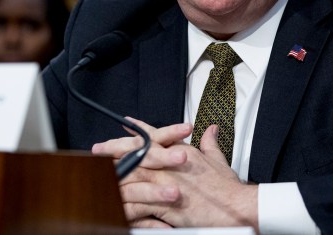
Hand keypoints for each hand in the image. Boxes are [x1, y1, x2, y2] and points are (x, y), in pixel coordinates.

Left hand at [91, 119, 257, 228]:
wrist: (236, 207)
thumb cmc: (227, 188)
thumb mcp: (218, 160)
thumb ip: (210, 144)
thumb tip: (210, 130)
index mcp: (181, 153)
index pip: (155, 136)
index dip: (138, 129)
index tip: (125, 124)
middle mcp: (170, 166)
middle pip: (136, 154)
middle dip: (114, 150)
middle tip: (97, 149)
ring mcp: (165, 186)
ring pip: (132, 177)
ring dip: (113, 175)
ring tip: (97, 174)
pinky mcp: (165, 207)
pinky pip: (138, 206)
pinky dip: (124, 205)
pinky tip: (111, 204)